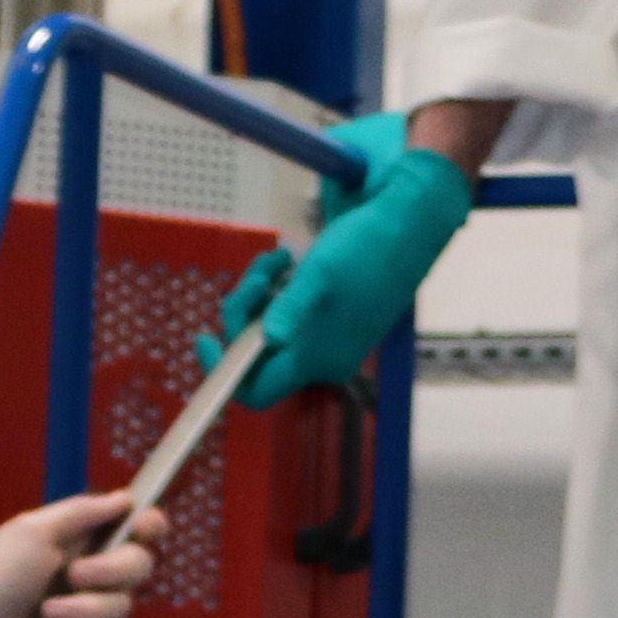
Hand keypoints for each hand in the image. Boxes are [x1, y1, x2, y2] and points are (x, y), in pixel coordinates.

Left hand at [0, 490, 163, 617]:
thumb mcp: (33, 532)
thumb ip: (82, 512)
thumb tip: (122, 498)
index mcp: (78, 539)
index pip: (131, 526)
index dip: (148, 524)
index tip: (145, 526)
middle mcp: (90, 573)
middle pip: (138, 565)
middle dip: (110, 571)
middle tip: (73, 575)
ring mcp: (88, 609)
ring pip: (121, 607)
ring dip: (79, 611)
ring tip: (43, 615)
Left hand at [199, 108, 478, 405]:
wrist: (411, 224)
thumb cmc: (369, 247)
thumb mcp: (321, 272)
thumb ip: (291, 307)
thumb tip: (269, 338)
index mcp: (317, 357)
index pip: (256, 393)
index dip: (224, 372)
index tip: (206, 337)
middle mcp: (322, 358)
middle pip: (257, 354)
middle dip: (244, 312)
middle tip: (260, 273)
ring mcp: (328, 339)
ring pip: (271, 328)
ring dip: (262, 293)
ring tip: (278, 259)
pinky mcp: (334, 319)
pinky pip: (290, 314)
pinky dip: (281, 289)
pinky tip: (292, 262)